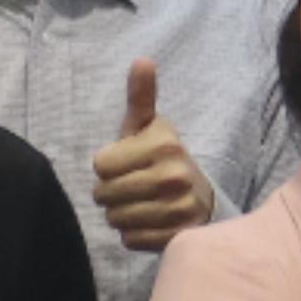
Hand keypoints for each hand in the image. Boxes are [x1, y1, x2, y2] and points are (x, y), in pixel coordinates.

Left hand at [89, 59, 216, 252]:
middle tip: (131, 188)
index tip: (127, 164)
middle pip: (104, 194)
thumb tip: (142, 60)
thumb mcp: (148, 127)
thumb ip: (140, 97)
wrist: (200, 199)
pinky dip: (134, 234)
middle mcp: (174, 175)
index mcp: (164, 144)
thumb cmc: (161, 160)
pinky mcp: (177, 235)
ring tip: (140, 204)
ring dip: (120, 215)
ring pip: (115, 219)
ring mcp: (178, 208)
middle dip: (110, 193)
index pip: (100, 165)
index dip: (107, 166)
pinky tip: (150, 222)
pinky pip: (129, 240)